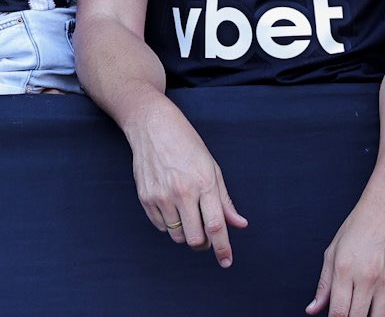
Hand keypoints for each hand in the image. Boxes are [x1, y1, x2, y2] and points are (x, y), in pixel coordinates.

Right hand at [127, 100, 247, 266]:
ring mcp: (161, 195)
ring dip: (185, 233)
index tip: (226, 261)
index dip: (223, 248)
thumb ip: (224, 200)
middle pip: (195, 239)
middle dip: (204, 243)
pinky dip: (169, 224)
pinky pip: (161, 226)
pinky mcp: (145, 196)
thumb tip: (239, 224)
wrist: (151, 124)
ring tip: (186, 213)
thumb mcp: (211, 166)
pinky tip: (171, 206)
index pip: (216, 226)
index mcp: (203, 183)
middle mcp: (182, 191)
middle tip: (205, 234)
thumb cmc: (185, 142)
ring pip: (177, 236)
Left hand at [307, 184, 384, 316]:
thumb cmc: (356, 230)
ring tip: (358, 312)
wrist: (383, 214)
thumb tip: (312, 309)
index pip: (338, 312)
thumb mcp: (332, 253)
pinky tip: (374, 312)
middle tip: (344, 315)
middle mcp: (365, 279)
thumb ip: (323, 285)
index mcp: (344, 270)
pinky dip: (384, 316)